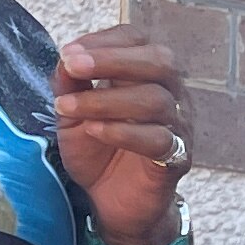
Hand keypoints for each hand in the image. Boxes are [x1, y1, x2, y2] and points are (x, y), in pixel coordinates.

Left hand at [55, 26, 194, 244]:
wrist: (113, 203)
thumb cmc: (98, 151)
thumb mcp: (73, 113)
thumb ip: (70, 84)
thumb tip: (65, 59)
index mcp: (148, 75)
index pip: (139, 41)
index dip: (105, 41)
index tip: (68, 53)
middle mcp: (172, 95)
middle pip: (160, 62)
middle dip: (113, 60)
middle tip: (72, 64)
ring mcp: (179, 127)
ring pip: (157, 100)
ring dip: (106, 99)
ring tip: (67, 108)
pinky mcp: (177, 159)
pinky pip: (159, 140)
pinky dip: (123, 132)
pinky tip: (94, 131)